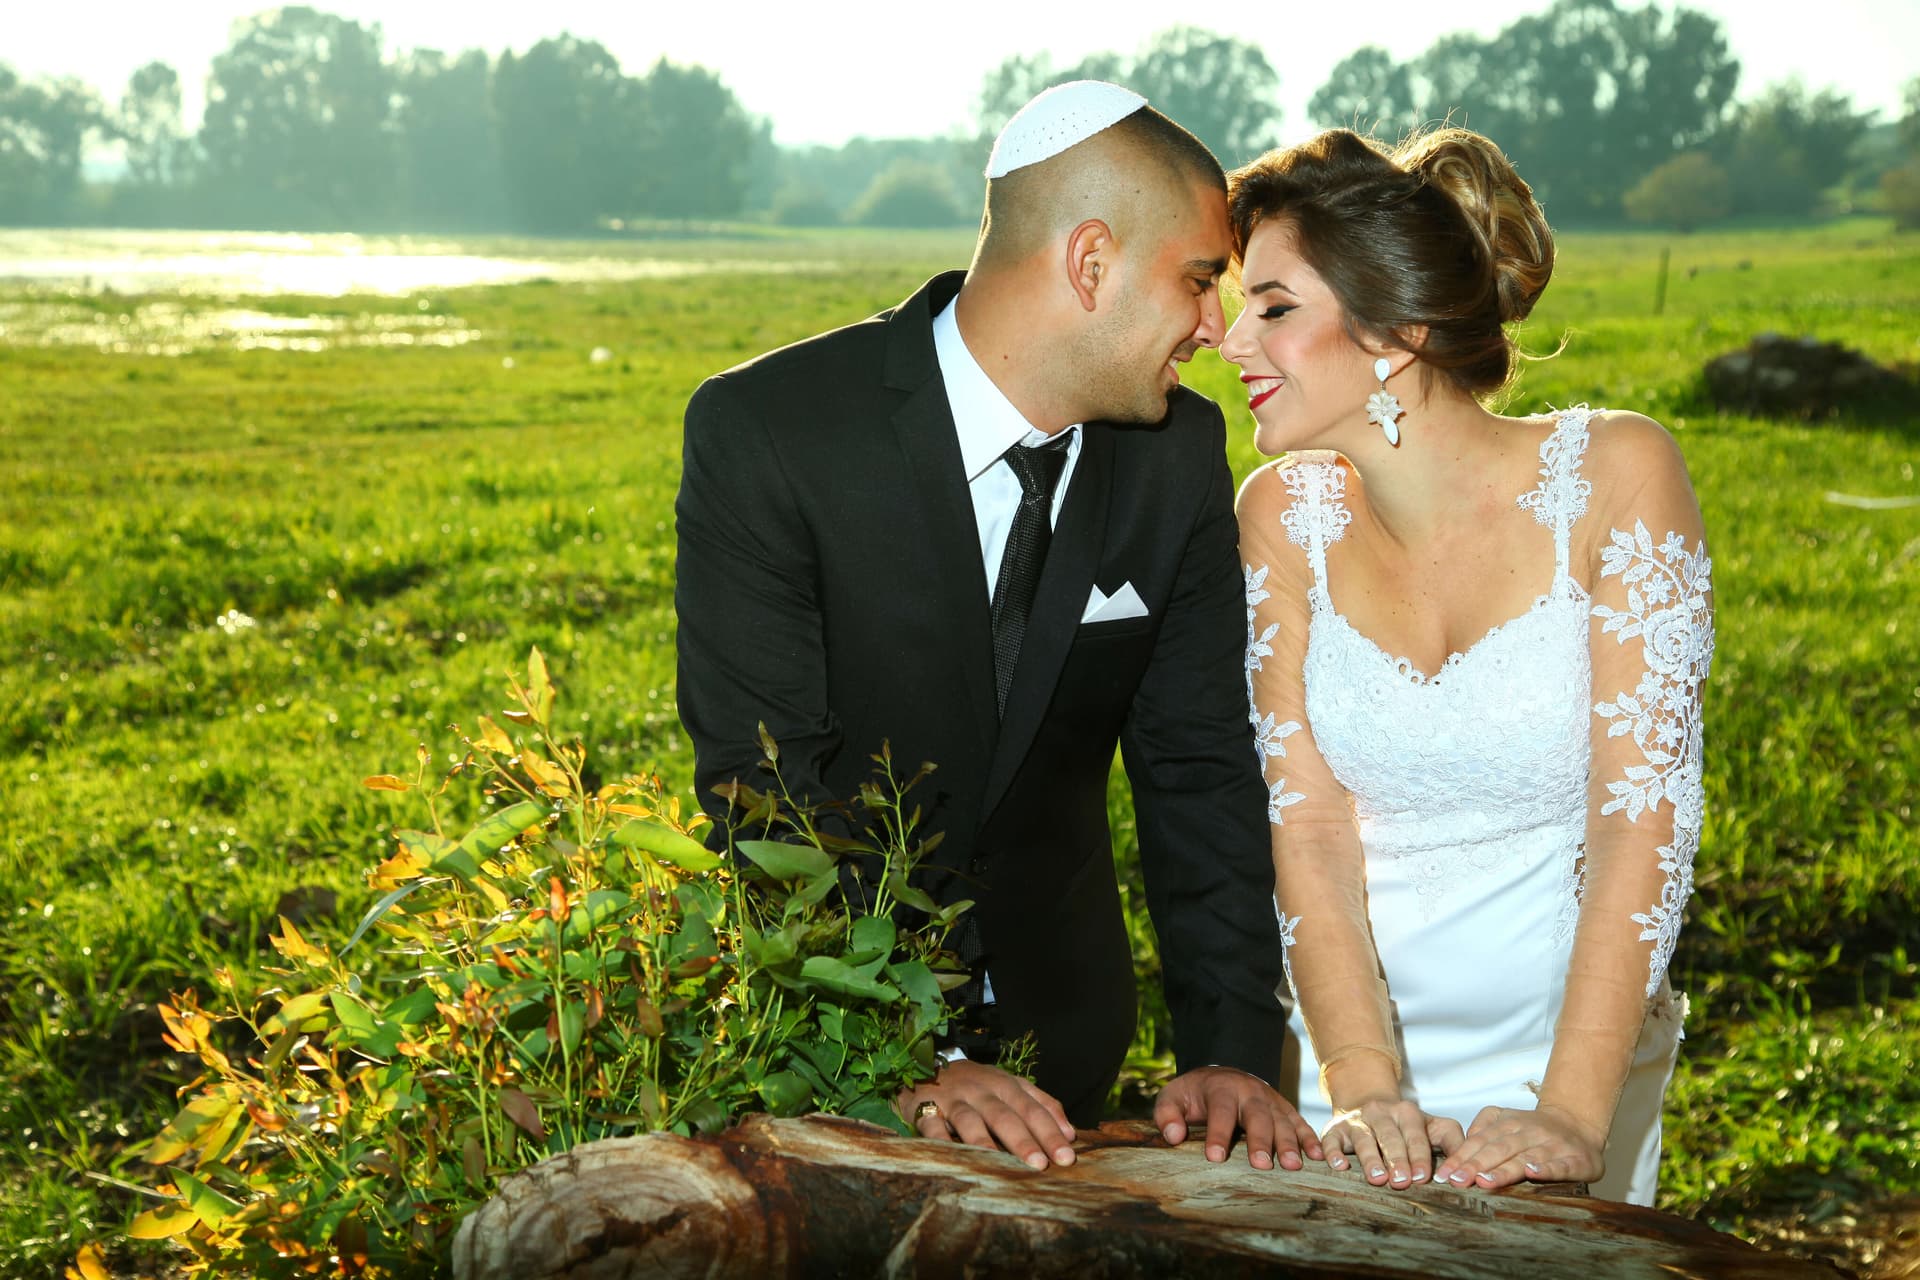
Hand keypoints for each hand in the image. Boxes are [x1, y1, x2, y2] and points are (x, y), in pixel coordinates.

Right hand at [898, 1059, 1076, 1169]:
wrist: (926, 1066)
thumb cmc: (977, 1085)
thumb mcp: (1010, 1086)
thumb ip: (1041, 1104)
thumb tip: (1070, 1133)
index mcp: (1004, 1085)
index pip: (1031, 1108)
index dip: (1049, 1131)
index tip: (1067, 1156)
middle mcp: (980, 1090)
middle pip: (1004, 1115)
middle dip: (1023, 1139)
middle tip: (1040, 1165)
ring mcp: (952, 1099)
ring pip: (969, 1119)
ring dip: (984, 1140)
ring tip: (998, 1163)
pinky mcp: (924, 1109)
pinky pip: (932, 1125)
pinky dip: (939, 1140)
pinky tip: (950, 1156)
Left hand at [1153, 1066, 1323, 1170]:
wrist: (1220, 1075)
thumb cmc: (1194, 1094)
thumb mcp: (1173, 1096)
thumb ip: (1167, 1114)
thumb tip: (1173, 1136)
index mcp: (1220, 1088)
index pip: (1220, 1111)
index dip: (1217, 1134)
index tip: (1215, 1158)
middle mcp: (1249, 1092)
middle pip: (1256, 1116)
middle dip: (1260, 1140)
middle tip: (1262, 1165)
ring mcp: (1270, 1099)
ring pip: (1281, 1120)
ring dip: (1289, 1143)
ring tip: (1293, 1166)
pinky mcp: (1284, 1108)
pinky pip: (1299, 1122)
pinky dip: (1310, 1138)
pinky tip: (1318, 1157)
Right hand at [1322, 1096, 1463, 1187]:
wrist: (1367, 1101)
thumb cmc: (1406, 1125)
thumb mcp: (1432, 1127)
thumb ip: (1453, 1142)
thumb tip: (1467, 1169)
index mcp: (1407, 1112)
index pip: (1415, 1135)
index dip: (1419, 1156)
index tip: (1424, 1177)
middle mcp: (1381, 1113)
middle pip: (1390, 1137)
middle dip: (1397, 1159)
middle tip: (1402, 1182)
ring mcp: (1357, 1120)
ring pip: (1363, 1138)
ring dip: (1370, 1158)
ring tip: (1377, 1179)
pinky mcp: (1335, 1129)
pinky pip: (1331, 1139)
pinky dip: (1332, 1152)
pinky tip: (1338, 1166)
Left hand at [1433, 1103, 1604, 1190]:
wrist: (1579, 1124)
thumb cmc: (1535, 1129)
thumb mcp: (1506, 1118)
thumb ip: (1483, 1127)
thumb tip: (1462, 1144)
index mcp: (1509, 1123)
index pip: (1481, 1141)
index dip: (1462, 1157)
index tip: (1445, 1174)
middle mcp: (1530, 1132)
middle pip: (1499, 1149)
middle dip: (1476, 1165)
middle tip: (1458, 1181)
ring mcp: (1553, 1145)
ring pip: (1526, 1157)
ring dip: (1505, 1169)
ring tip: (1485, 1181)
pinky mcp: (1576, 1160)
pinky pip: (1561, 1165)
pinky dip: (1547, 1169)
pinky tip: (1533, 1173)